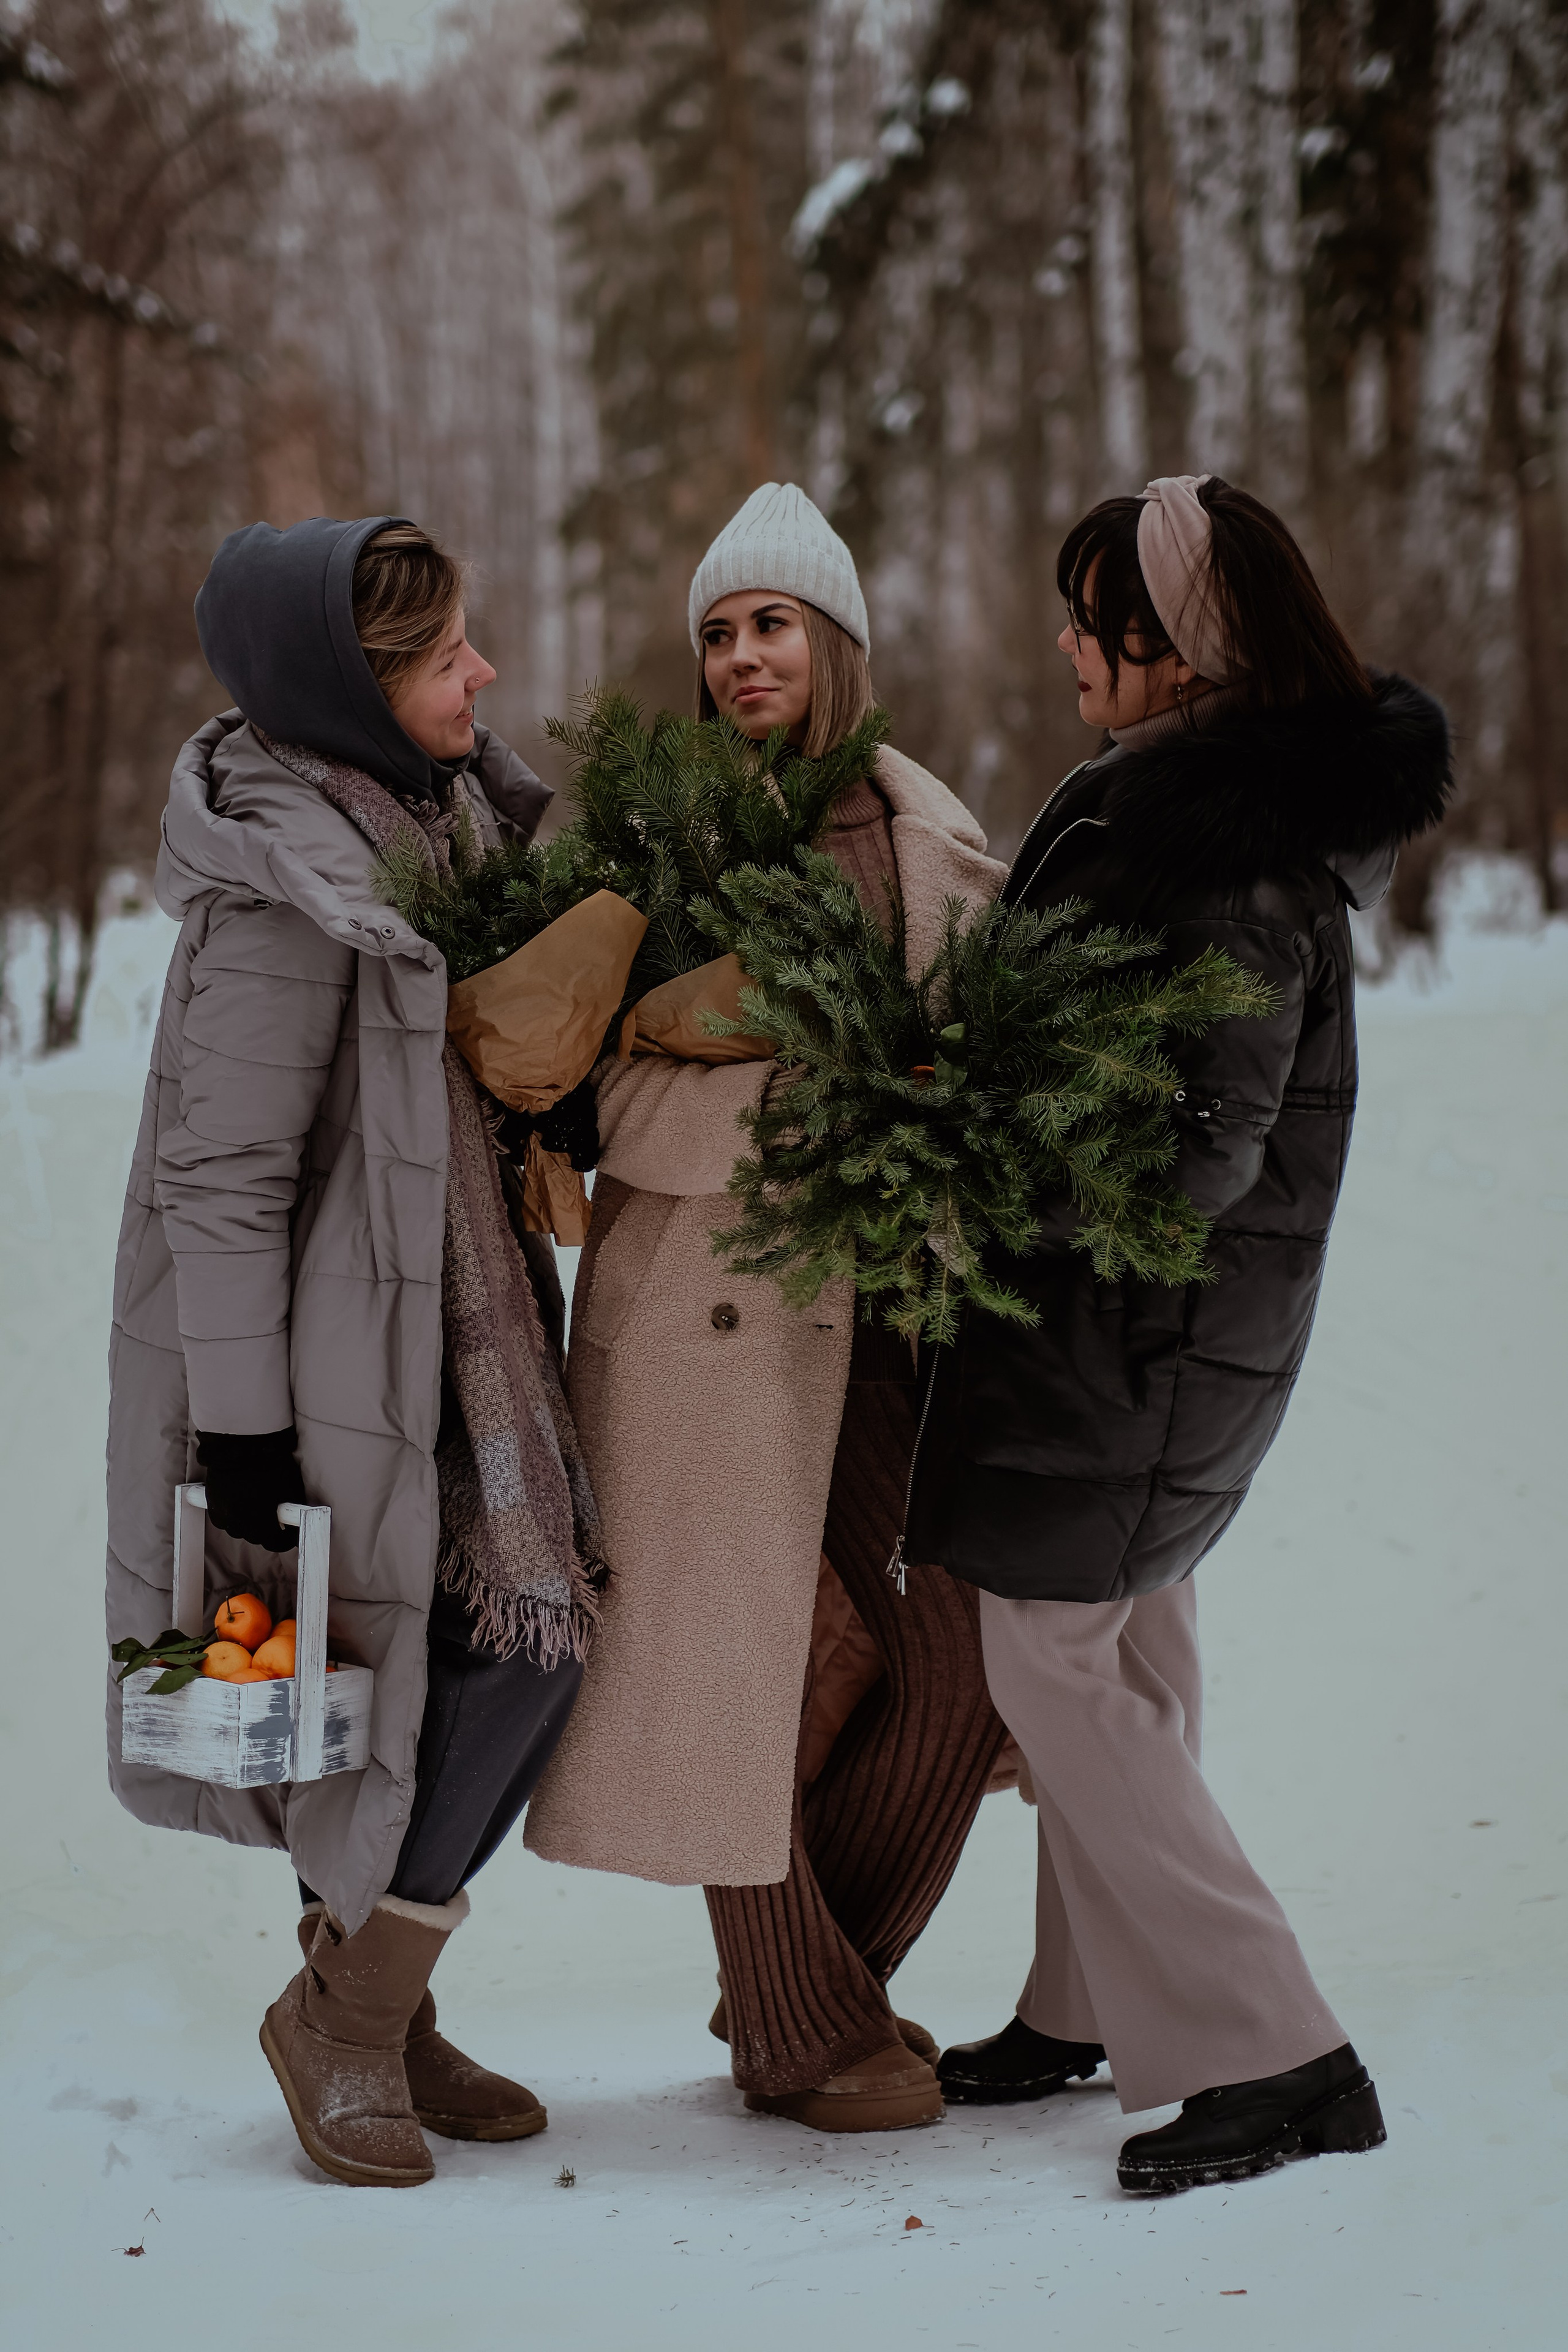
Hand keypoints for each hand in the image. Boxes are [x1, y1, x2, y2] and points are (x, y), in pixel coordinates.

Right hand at [196, 1428, 306, 1550]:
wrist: (243, 1442)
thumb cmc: (272, 1463)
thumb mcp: (290, 1488)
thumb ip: (290, 1511)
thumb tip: (293, 1522)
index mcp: (262, 1520)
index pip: (276, 1543)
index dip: (285, 1540)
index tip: (289, 1535)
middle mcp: (240, 1522)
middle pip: (256, 1538)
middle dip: (267, 1532)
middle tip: (274, 1521)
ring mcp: (224, 1512)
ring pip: (238, 1530)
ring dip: (248, 1525)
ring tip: (256, 1511)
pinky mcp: (212, 1502)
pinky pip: (222, 1520)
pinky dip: (231, 1517)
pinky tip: (238, 1506)